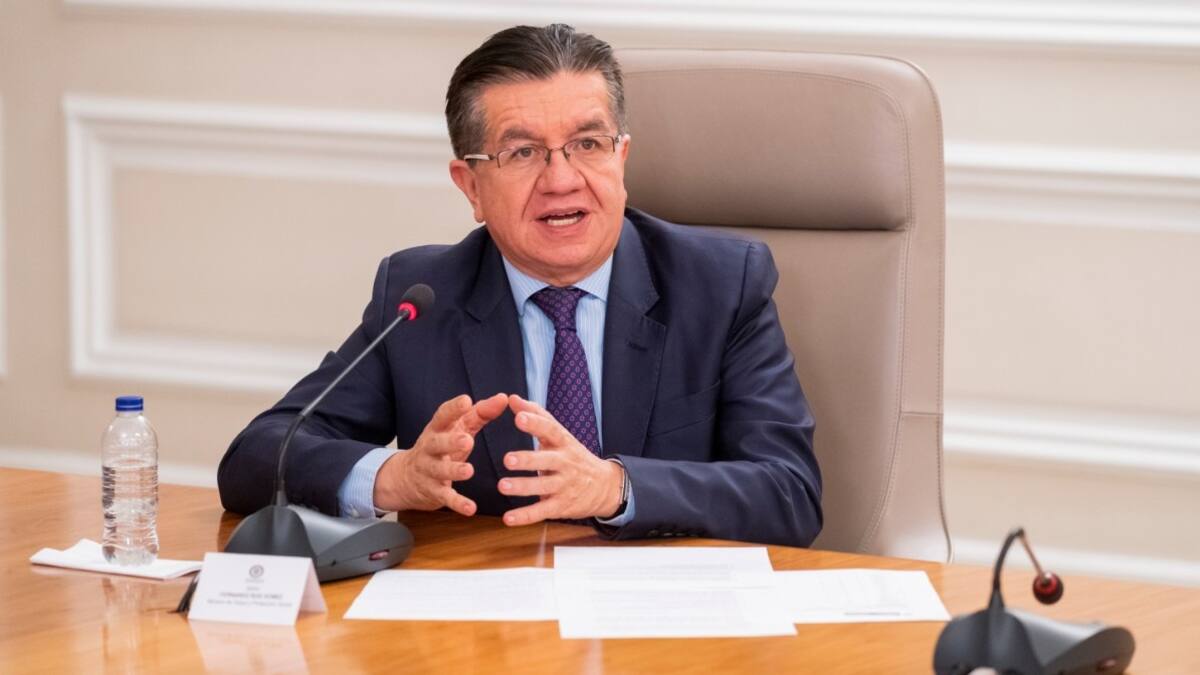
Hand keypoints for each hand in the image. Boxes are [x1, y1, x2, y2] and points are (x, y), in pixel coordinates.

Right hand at [373, 393, 506, 514]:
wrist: (405, 478)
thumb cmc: (440, 447)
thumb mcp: (456, 428)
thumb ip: (480, 413)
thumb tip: (503, 398)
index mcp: (437, 429)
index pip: (442, 416)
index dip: (453, 409)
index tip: (466, 400)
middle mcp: (429, 448)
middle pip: (437, 443)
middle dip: (451, 441)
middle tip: (468, 440)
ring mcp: (429, 470)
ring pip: (439, 470)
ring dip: (453, 471)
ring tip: (468, 471)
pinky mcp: (433, 491)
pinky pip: (445, 498)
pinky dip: (458, 503)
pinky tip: (471, 509)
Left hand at [498, 394, 624, 525]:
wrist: (604, 486)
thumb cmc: (573, 456)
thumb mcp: (560, 434)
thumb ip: (536, 416)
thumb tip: (512, 398)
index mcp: (564, 443)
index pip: (551, 430)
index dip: (535, 423)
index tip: (518, 416)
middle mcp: (565, 464)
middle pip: (547, 461)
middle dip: (528, 460)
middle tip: (507, 459)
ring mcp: (564, 486)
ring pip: (543, 487)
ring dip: (523, 487)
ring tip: (502, 486)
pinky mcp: (561, 506)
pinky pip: (542, 512)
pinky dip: (524, 516)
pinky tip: (508, 518)